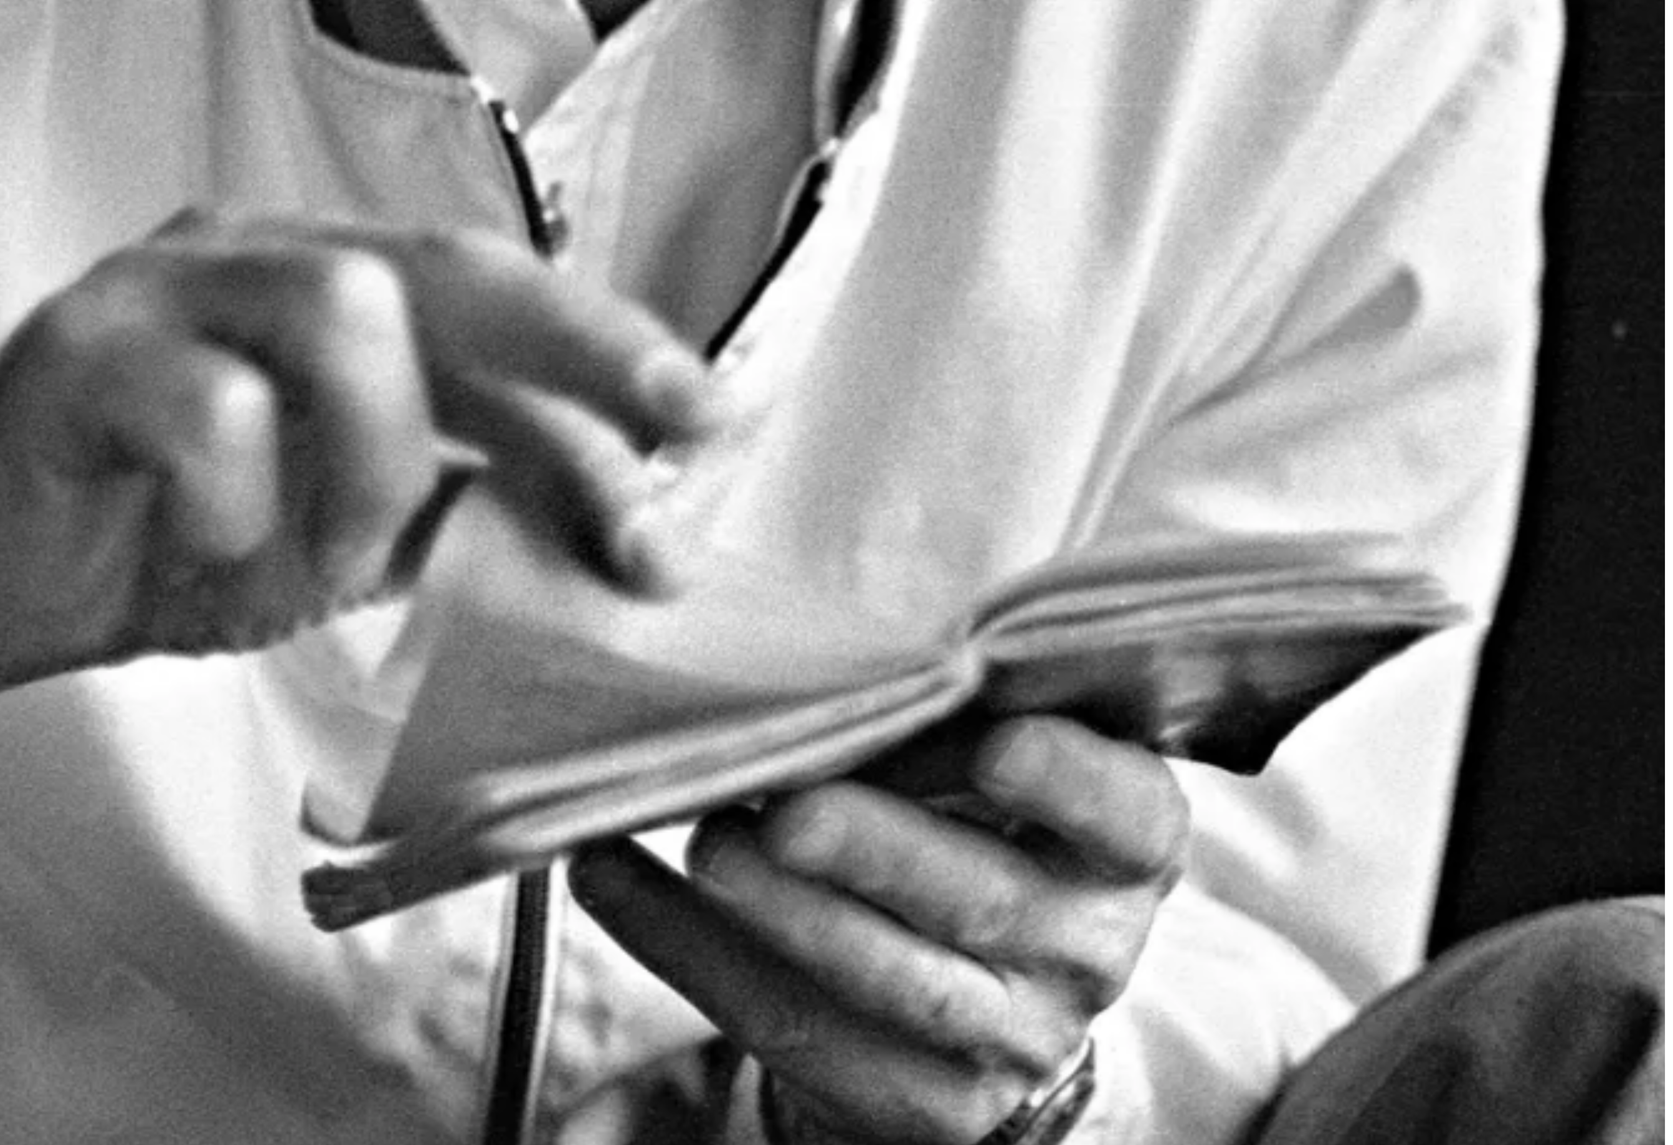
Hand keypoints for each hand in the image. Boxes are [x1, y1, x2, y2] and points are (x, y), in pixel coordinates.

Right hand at [0, 210, 722, 698]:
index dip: (608, 348)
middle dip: (575, 349)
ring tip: (321, 566)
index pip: (496, 293)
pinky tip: (202, 558)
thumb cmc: (164, 539)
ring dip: (369, 465)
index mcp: (330, 280)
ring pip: (341, 312)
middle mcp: (257, 256)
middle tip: (663, 449)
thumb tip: (621, 527)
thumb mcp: (341, 534)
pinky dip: (239, 510)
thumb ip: (458, 505)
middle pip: (446, 263)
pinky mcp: (74, 352)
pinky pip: (205, 409)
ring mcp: (163, 288)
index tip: (710, 416)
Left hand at [568, 716, 1187, 1142]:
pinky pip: (793, 1033)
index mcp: (1125, 841)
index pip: (1122, 812)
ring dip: (779, 913)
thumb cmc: (975, 807)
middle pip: (982, 902)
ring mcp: (1005, 1037)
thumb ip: (956, 699)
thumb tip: (843, 643)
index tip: (996, 744)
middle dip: (878, 851)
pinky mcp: (918, 1104)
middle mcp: (1084, 948)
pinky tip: (615, 879)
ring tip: (700, 840)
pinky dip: (692, 952)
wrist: (990, 987)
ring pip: (887, 983)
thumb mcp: (1001, 745)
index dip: (1067, 781)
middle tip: (789, 808)